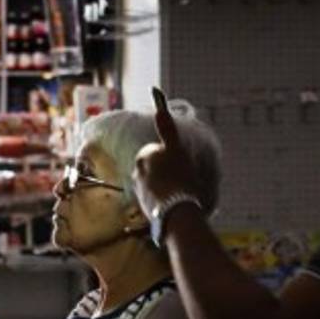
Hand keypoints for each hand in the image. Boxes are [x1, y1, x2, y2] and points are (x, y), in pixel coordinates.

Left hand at [132, 86, 203, 219]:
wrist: (177, 211)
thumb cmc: (180, 178)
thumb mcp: (176, 149)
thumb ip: (167, 128)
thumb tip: (159, 107)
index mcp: (143, 157)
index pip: (157, 150)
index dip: (171, 156)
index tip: (181, 163)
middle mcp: (137, 173)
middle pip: (155, 167)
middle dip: (166, 171)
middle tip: (182, 177)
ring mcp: (140, 191)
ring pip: (156, 183)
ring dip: (166, 185)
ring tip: (180, 192)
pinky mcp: (144, 207)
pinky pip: (156, 198)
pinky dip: (164, 199)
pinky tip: (175, 202)